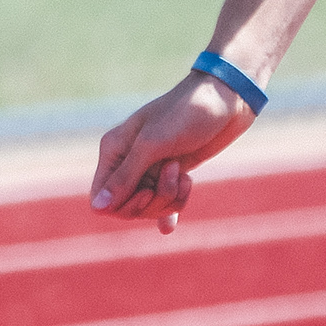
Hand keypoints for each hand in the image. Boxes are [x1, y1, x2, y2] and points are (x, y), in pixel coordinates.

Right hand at [90, 70, 254, 232]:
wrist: (227, 99)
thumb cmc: (187, 113)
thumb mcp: (153, 144)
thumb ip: (125, 177)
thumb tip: (97, 209)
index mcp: (114, 149)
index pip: (100, 199)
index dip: (122, 205)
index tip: (146, 192)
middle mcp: (129, 161)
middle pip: (126, 207)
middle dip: (152, 201)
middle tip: (173, 174)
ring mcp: (151, 169)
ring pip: (149, 207)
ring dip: (169, 198)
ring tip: (185, 174)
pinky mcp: (173, 173)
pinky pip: (165, 205)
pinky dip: (171, 211)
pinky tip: (171, 226)